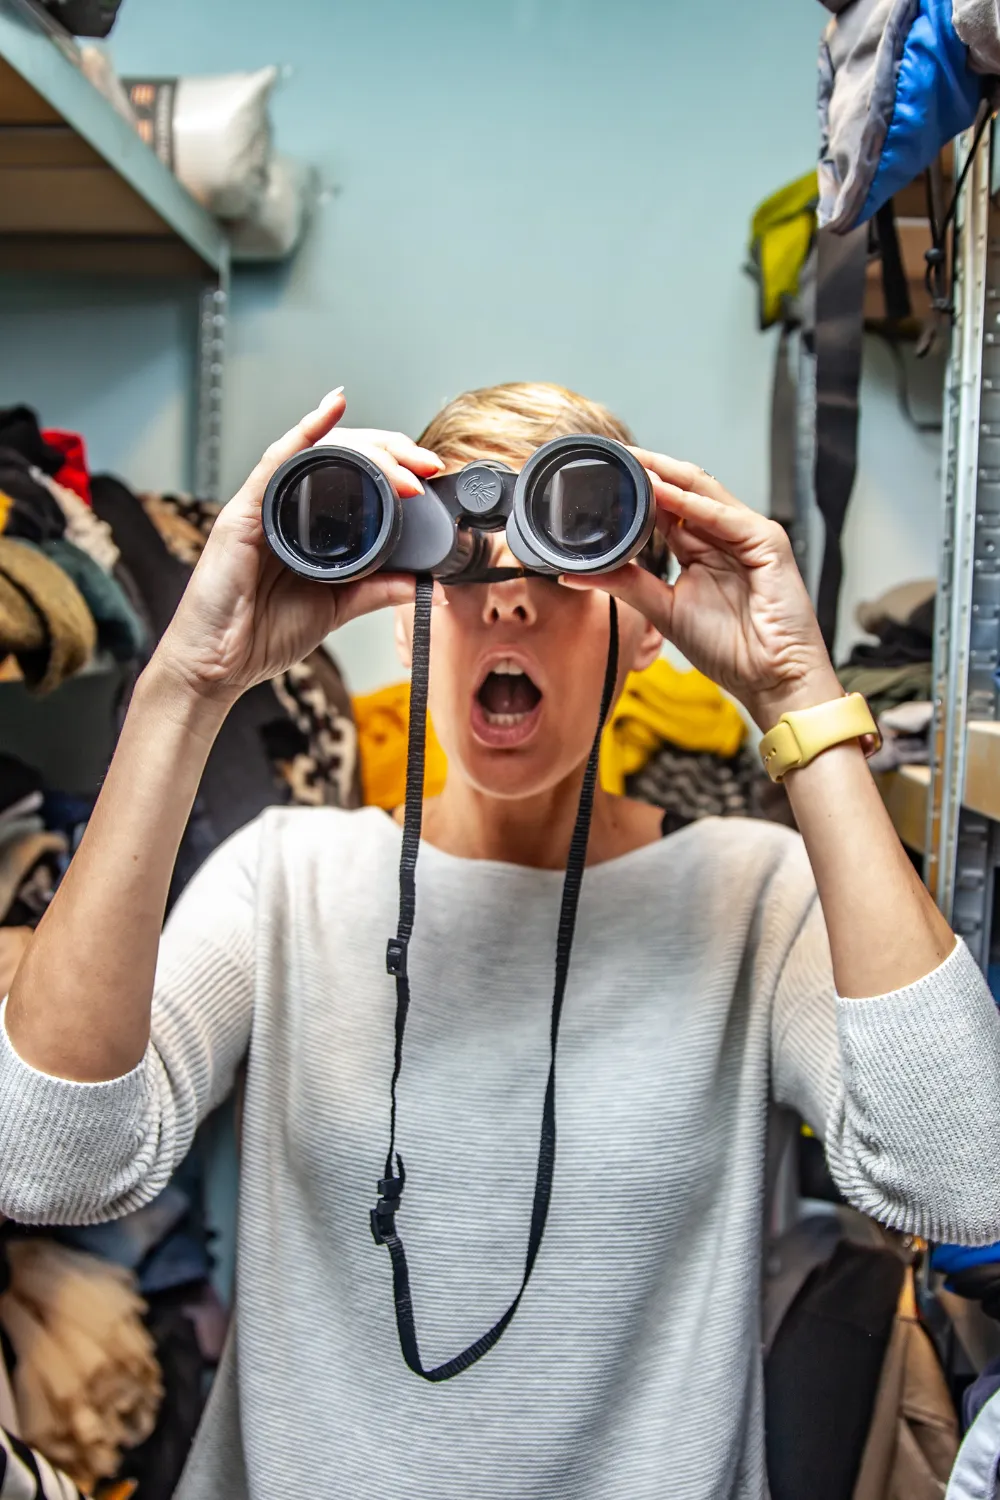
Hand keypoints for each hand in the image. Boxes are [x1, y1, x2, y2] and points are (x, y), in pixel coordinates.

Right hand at [155, 390, 444, 704]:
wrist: (218, 666)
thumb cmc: (259, 635)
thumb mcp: (333, 608)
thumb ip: (372, 590)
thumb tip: (417, 580)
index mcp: (307, 528)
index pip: (354, 479)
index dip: (393, 470)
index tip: (427, 477)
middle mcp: (284, 509)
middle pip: (340, 458)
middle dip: (389, 453)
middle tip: (424, 466)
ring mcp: (263, 508)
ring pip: (317, 454)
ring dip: (364, 448)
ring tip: (401, 457)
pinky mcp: (243, 513)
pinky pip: (276, 462)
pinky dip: (306, 433)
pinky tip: (332, 410)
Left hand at [562, 450, 840, 728]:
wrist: (772, 678)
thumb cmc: (730, 649)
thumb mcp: (665, 610)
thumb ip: (625, 584)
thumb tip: (573, 574)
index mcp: (700, 549)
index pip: (665, 506)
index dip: (637, 489)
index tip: (602, 475)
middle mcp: (723, 536)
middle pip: (683, 490)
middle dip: (649, 470)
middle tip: (612, 454)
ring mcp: (747, 535)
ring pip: (702, 493)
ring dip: (666, 477)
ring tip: (632, 462)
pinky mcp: (766, 541)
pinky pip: (722, 516)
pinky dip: (691, 503)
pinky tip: (662, 492)